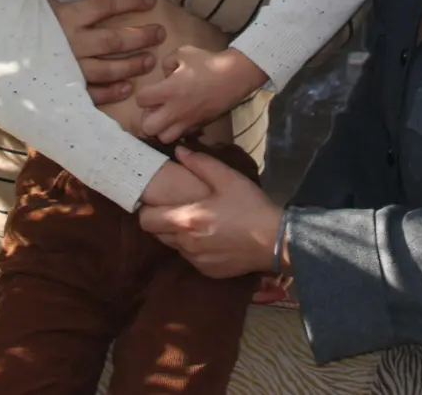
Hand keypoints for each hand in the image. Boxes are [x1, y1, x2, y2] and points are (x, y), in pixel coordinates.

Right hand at [35, 0, 164, 105]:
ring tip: (149, 61)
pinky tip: (126, 88)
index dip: (130, 0)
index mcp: (66, 15)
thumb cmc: (8, 20)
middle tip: (160, 33)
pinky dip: (111, 92)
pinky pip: (92, 92)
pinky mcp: (63, 88)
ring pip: (109, 68)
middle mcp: (71, 43)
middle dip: (141, 36)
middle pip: (115, 39)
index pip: (106, 5)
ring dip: (132, 65)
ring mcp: (69, 68)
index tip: (150, 0)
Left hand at [135, 47, 267, 142]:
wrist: (235, 76)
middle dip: (148, 118)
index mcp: (168, 91)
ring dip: (162, 128)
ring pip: (164, 137)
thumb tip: (165, 75)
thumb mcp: (184, 52)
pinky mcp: (199, 126)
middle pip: (148, 127)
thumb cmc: (208, 63)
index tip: (152, 89)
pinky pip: (182, 136)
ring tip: (167, 117)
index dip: (144, 94)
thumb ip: (167, 63)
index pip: (141, 100)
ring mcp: (187, 121)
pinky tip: (183, 118)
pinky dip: (178, 130)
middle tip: (156, 108)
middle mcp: (175, 110)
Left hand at [139, 146, 280, 278]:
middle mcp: (185, 244)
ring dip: (178, 235)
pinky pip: (192, 258)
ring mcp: (196, 260)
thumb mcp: (228, 178)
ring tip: (197, 222)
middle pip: (157, 234)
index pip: (146, 220)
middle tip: (177, 209)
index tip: (155, 201)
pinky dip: (195, 248)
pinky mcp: (208, 271)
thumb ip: (200, 163)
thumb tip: (179, 151)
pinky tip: (212, 238)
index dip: (146, 209)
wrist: (276, 241)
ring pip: (174, 246)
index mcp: (186, 219)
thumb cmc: (250, 206)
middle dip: (161, 221)